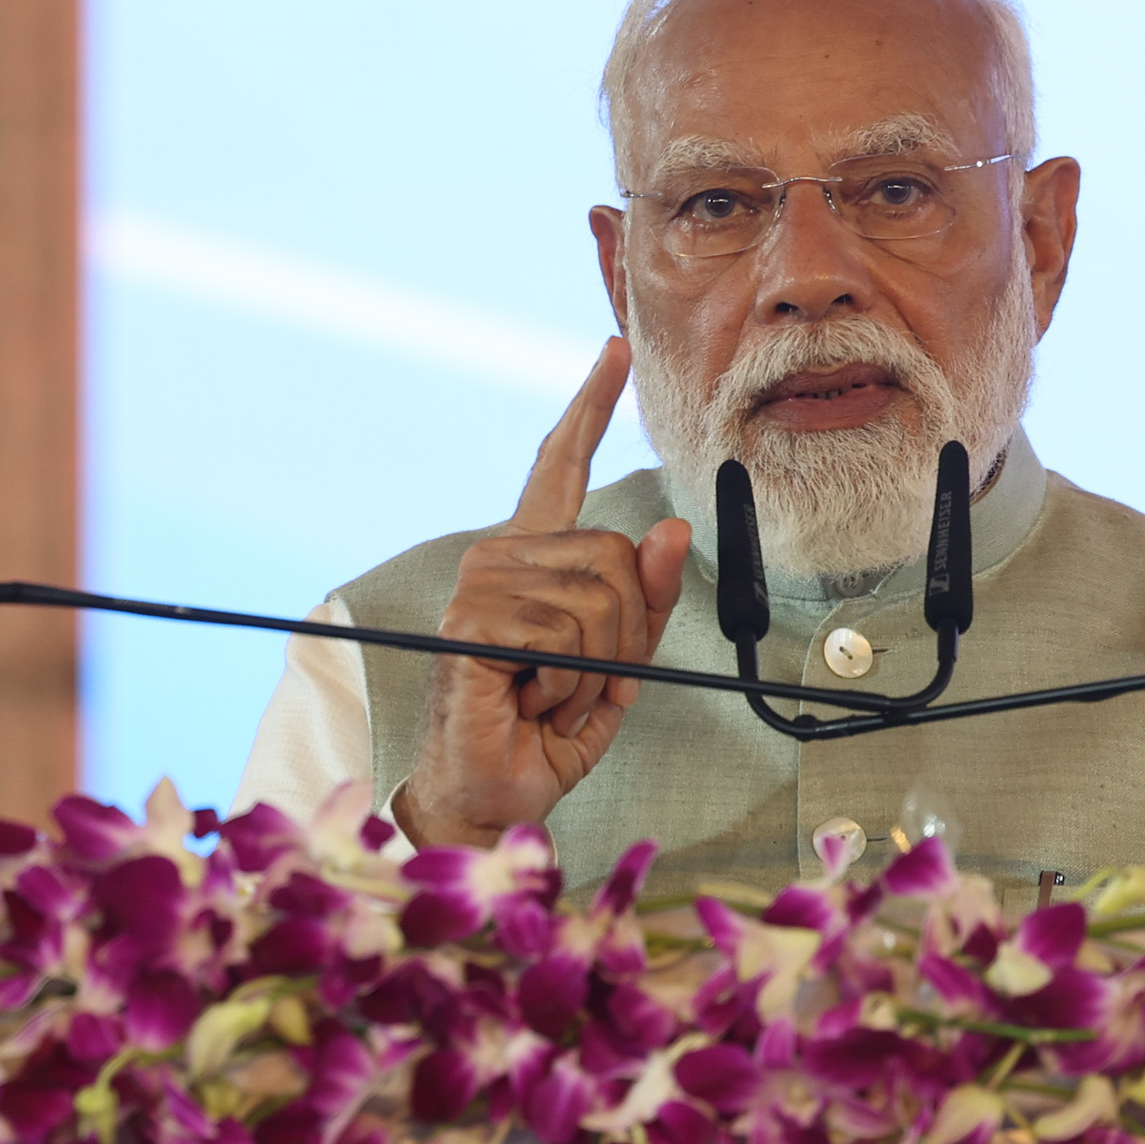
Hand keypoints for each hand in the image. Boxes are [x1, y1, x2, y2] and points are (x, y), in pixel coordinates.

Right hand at [398, 338, 691, 850]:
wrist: (497, 795)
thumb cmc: (548, 730)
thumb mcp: (622, 662)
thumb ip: (649, 599)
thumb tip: (672, 529)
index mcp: (536, 557)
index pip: (563, 464)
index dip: (591, 405)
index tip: (615, 348)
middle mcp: (503, 556)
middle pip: (619, 556)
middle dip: (626, 636)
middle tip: (579, 682)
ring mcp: (482, 583)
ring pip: (602, 597)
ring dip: (596, 667)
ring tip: (550, 694)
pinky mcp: (472, 620)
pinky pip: (567, 632)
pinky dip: (568, 682)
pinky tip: (529, 698)